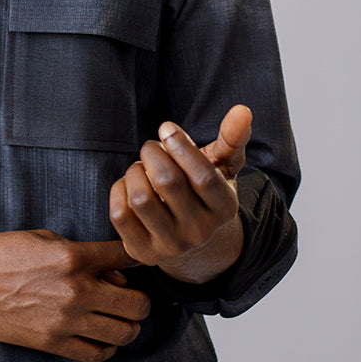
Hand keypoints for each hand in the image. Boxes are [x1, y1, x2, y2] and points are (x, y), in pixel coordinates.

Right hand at [0, 230, 149, 361]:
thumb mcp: (43, 239)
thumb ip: (80, 253)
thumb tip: (108, 271)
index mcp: (74, 257)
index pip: (127, 258)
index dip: (138, 258)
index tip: (136, 264)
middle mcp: (76, 291)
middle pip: (137, 304)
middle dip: (140, 299)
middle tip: (131, 297)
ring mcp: (66, 321)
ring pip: (124, 332)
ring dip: (128, 325)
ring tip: (118, 319)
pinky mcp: (52, 343)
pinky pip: (97, 355)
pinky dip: (107, 348)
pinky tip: (101, 338)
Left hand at [108, 105, 251, 283]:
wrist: (192, 242)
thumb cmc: (204, 193)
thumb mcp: (222, 167)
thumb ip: (232, 139)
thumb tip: (242, 110)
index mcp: (225, 209)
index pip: (203, 177)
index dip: (181, 147)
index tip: (166, 128)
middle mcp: (200, 232)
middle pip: (168, 182)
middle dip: (153, 153)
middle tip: (151, 147)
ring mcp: (170, 245)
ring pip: (141, 199)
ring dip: (135, 171)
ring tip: (141, 167)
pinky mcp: (142, 251)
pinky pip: (119, 214)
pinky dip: (119, 190)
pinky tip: (129, 185)